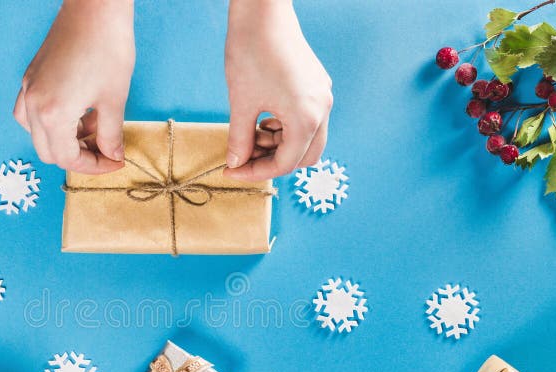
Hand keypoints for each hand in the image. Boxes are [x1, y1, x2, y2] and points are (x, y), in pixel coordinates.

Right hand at [13, 0, 134, 173]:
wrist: (94, 8)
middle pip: (49, 152)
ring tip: (92, 128)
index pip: (68, 158)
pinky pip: (29, 113)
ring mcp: (28, 89)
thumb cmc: (107, 47)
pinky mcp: (30, 77)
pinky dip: (49, 123)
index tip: (114, 162)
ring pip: (36, 134)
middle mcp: (33, 104)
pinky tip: (74, 114)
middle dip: (79, 157)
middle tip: (104, 151)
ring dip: (63, 141)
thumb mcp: (114, 99)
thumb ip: (111, 135)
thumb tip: (113, 156)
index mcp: (53, 114)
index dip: (94, 166)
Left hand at [224, 0, 332, 180]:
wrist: (263, 12)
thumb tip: (235, 164)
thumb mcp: (241, 103)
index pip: (285, 163)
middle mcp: (322, 110)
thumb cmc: (252, 52)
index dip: (256, 172)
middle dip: (273, 162)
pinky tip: (264, 119)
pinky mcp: (317, 87)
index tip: (232, 170)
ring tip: (251, 132)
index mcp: (306, 117)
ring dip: (279, 145)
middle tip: (245, 157)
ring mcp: (322, 97)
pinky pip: (307, 121)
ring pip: (307, 140)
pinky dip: (286, 129)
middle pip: (304, 157)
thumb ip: (239, 139)